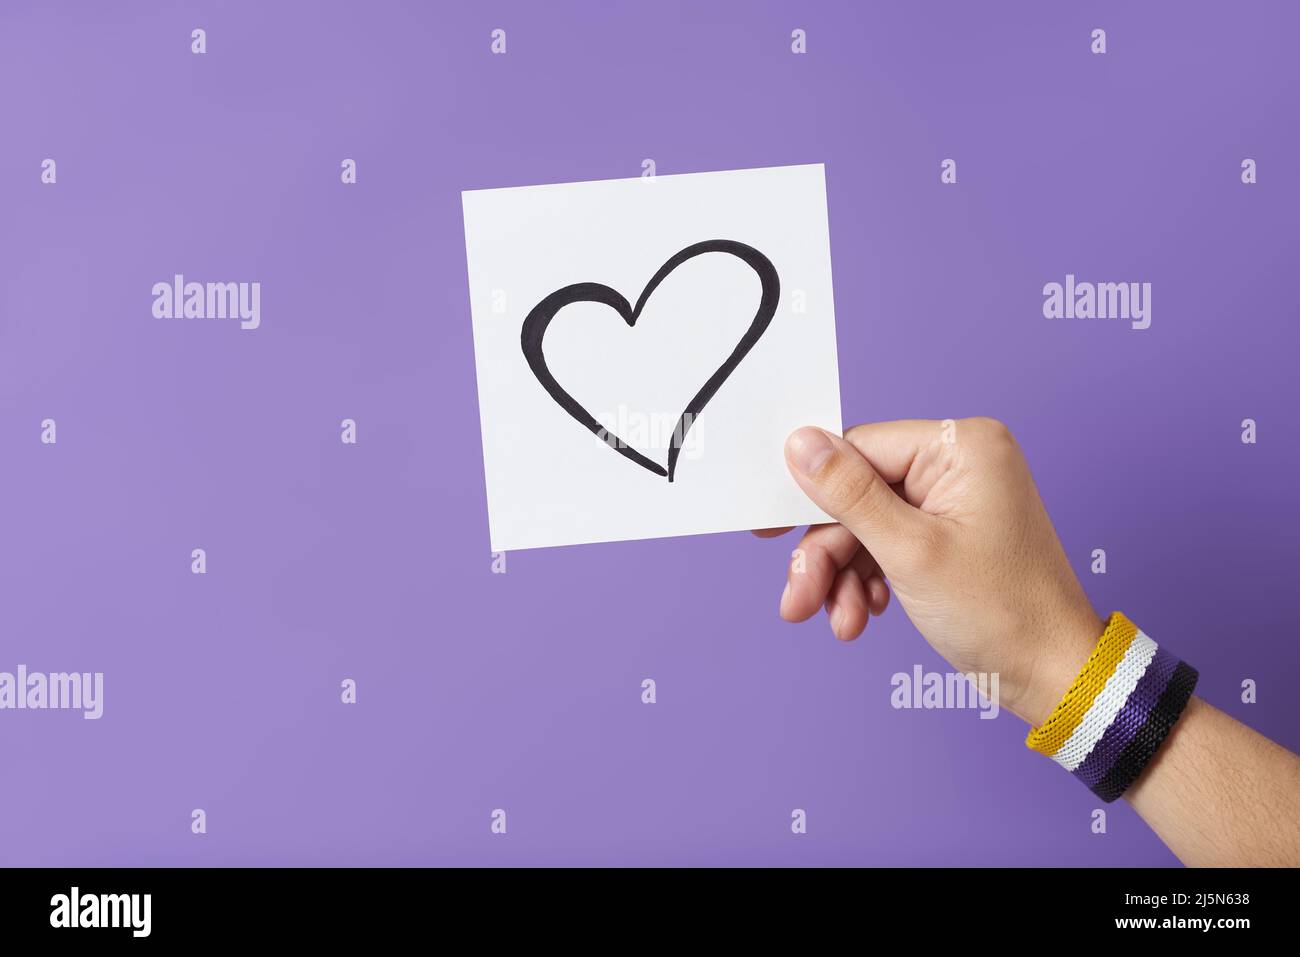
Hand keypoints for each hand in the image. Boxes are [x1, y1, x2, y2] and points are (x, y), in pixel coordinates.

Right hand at [756, 418, 1104, 725]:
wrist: (1053, 676)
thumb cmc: (1004, 613)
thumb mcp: (910, 551)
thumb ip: (849, 493)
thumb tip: (801, 444)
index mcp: (961, 447)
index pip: (858, 450)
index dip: (811, 494)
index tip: (770, 530)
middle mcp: (960, 463)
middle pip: (857, 493)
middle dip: (828, 553)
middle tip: (800, 598)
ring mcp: (955, 500)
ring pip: (867, 526)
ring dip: (843, 576)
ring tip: (839, 620)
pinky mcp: (949, 533)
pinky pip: (888, 544)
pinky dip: (868, 581)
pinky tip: (863, 614)